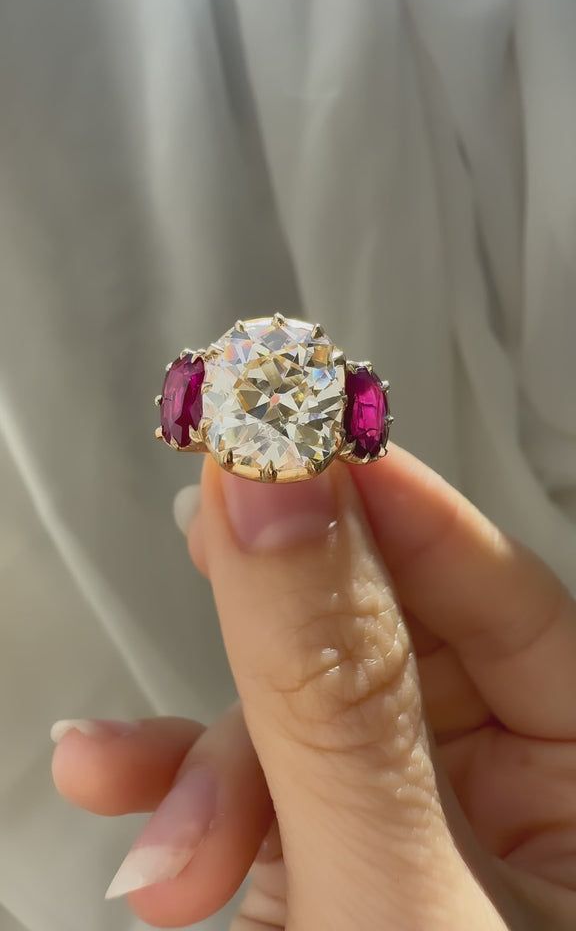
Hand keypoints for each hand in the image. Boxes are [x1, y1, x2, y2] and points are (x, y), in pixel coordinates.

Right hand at [52, 446, 575, 928]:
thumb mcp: (390, 886)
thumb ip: (337, 693)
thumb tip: (279, 484)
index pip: (510, 601)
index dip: (405, 510)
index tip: (302, 440)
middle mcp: (513, 807)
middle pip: (393, 649)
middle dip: (277, 639)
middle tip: (204, 539)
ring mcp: (414, 838)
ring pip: (308, 720)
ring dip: (208, 757)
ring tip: (131, 797)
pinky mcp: (331, 871)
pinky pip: (265, 790)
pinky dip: (185, 795)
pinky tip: (121, 792)